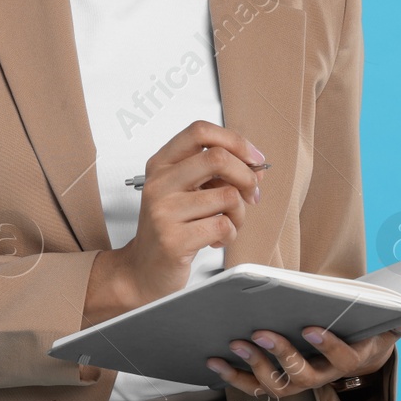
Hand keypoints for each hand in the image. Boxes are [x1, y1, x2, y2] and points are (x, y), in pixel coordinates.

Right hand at [112, 120, 264, 305]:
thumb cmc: (169, 229)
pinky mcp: (174, 239)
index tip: (253, 158)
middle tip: (251, 194)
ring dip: (240, 214)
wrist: (143, 270)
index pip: (200, 131)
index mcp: (161, 164)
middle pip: (218, 157)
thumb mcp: (188, 193)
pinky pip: (223, 225)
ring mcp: (163, 211)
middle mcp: (159, 183)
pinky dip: (230, 235)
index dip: (235, 141)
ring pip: (228, 196)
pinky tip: (216, 239)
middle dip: (247, 177)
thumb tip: (256, 168)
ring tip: (227, 223)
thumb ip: (218, 176)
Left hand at [206, 321, 400, 397]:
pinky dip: (233, 375)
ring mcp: (299, 383)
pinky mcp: (278, 383)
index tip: (312, 327)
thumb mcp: (379, 321)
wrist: (356, 351)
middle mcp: (323, 377)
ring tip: (235, 343)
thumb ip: (392, 316)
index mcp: (350, 361)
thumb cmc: (361, 328)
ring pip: (277, 385)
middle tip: (260, 333)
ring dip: (254, 366)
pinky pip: (254, 385)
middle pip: (303, 375)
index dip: (329, 345)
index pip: (343, 358)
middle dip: (281, 354)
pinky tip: (214, 361)